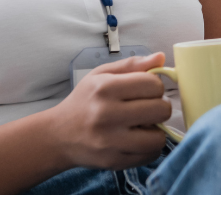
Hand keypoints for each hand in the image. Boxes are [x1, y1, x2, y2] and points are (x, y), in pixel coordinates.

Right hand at [50, 53, 171, 170]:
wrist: (59, 136)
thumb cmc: (84, 101)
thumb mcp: (101, 75)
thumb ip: (132, 65)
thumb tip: (161, 58)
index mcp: (105, 88)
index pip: (153, 85)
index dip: (156, 87)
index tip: (147, 91)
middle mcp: (107, 114)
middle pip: (161, 110)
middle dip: (159, 107)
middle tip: (147, 108)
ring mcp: (110, 141)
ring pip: (159, 137)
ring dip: (157, 131)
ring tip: (143, 126)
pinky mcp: (114, 161)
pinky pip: (150, 155)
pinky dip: (150, 148)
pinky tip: (137, 140)